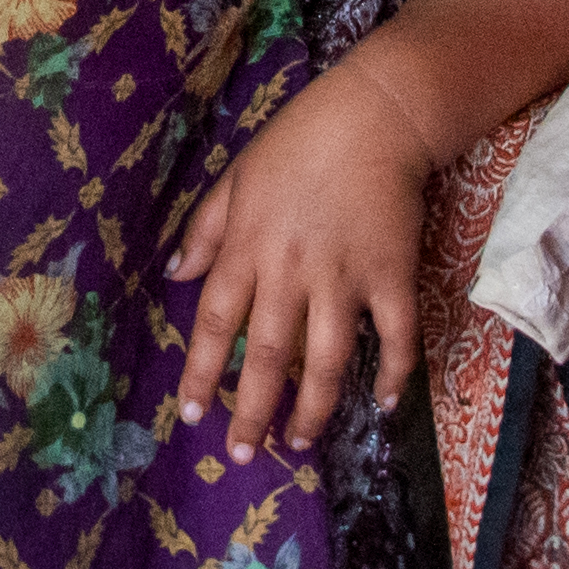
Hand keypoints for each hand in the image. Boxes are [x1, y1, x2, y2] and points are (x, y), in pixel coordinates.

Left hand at [167, 63, 438, 453]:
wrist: (374, 114)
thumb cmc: (297, 142)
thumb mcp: (235, 177)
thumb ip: (205, 229)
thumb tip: (175, 277)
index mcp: (247, 248)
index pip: (214, 324)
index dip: (201, 374)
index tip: (193, 416)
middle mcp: (290, 271)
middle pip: (266, 356)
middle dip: (251, 411)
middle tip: (242, 454)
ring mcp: (344, 277)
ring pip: (326, 360)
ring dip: (313, 409)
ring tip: (298, 442)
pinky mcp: (392, 275)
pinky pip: (394, 335)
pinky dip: (392, 372)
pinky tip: (386, 403)